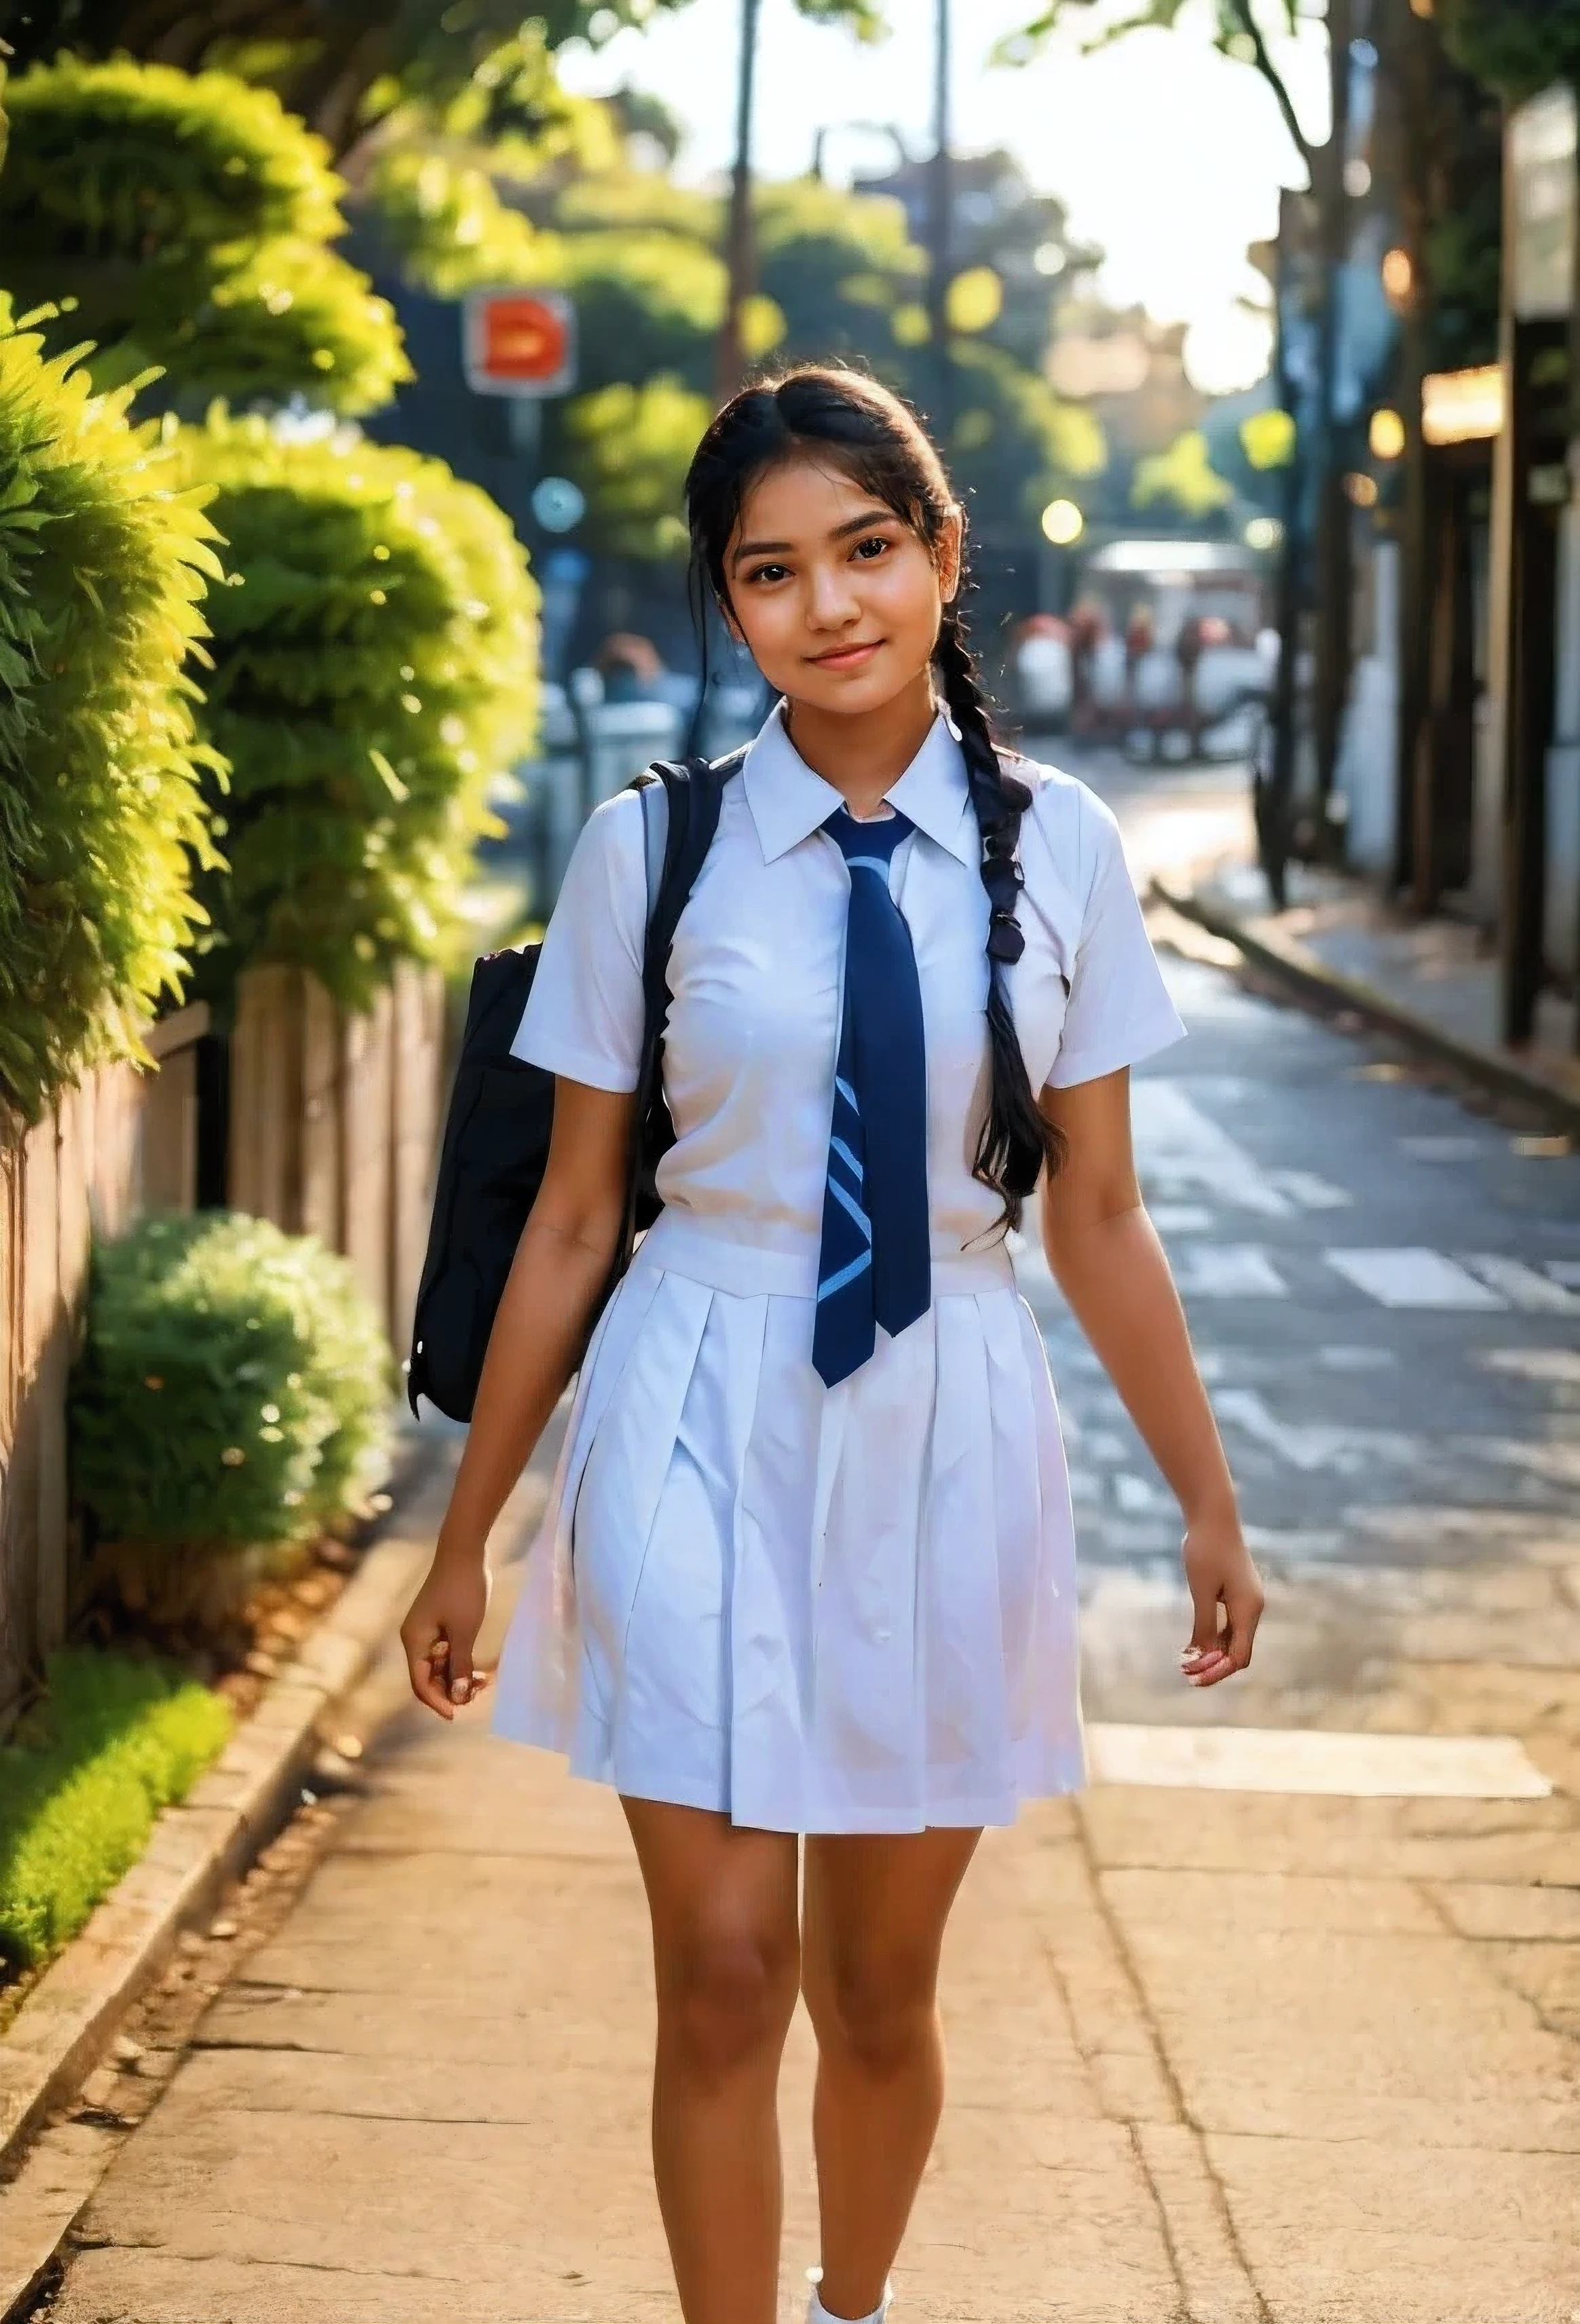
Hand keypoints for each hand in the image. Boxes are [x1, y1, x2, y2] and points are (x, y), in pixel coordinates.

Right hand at [400, 1550, 492, 1718]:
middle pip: (429, 1678)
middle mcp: (415, 1639)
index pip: (421, 1684)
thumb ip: (459, 1665)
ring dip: (458, 1677)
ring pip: (439, 1667)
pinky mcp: (438, 1624)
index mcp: (414, 1641)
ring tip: (484, 1680)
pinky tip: (480, 1669)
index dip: (438, 1702)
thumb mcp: (464, 1631)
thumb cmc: (464, 1590)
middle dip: (452, 1690)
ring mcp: (426, 1631)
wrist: (464, 1552)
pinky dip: (460, 1663)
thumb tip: (457, 1697)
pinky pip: (446, 1653)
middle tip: (480, 1690)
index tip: (458, 1714)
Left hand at [1179, 1514, 1263, 1687]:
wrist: (1213, 1517)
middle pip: (1238, 1651)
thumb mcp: (1201, 1590)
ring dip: (1212, 1653)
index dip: (1217, 1672)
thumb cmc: (1206, 1551)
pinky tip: (1194, 1643)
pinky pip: (1230, 1624)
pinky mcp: (1239, 1593)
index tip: (1193, 1677)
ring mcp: (1248, 1601)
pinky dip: (1214, 1637)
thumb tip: (1200, 1656)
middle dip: (1213, 1666)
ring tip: (1186, 1662)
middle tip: (1184, 1672)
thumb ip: (1204, 1624)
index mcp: (1248, 1610)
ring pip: (1234, 1639)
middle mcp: (1252, 1608)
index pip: (1239, 1657)